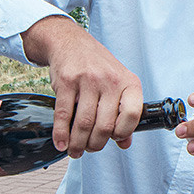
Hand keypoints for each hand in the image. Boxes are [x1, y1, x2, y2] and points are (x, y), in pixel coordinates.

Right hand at [21, 15, 142, 157]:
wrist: (71, 43)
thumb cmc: (98, 67)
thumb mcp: (118, 84)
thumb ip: (124, 113)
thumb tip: (125, 143)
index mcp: (129, 82)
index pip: (132, 115)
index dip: (122, 133)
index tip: (112, 139)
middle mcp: (110, 80)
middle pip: (104, 125)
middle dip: (95, 145)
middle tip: (88, 149)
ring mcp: (88, 80)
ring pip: (83, 123)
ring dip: (77, 143)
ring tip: (75, 150)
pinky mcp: (67, 81)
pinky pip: (63, 115)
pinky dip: (61, 134)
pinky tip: (61, 143)